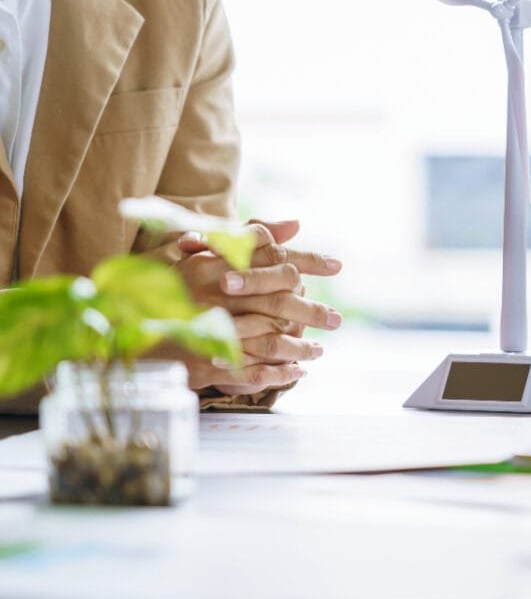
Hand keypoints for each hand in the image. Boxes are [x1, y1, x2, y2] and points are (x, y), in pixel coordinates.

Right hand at [176, 220, 342, 394]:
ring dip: (300, 348)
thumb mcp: (205, 256)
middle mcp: (209, 295)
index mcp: (211, 265)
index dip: (308, 262)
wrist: (125, 330)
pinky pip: (252, 372)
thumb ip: (251, 238)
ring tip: (319, 351)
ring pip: (270, 341)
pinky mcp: (203, 364)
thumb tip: (297, 224)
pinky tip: (296, 372)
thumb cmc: (170, 289)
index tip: (337, 265)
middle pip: (278, 302)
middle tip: (336, 319)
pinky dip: (278, 374)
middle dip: (312, 312)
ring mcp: (206, 332)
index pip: (272, 259)